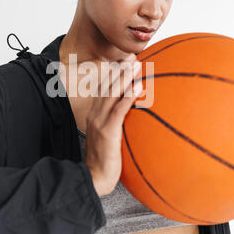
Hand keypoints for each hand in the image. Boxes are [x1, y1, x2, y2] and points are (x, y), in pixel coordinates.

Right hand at [85, 53, 142, 195]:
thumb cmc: (105, 161)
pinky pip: (119, 110)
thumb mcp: (109, 139)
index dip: (114, 75)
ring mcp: (99, 122)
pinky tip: (138, 86)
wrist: (95, 177)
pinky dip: (128, 96)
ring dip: (125, 77)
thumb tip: (131, 119)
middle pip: (107, 87)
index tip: (126, 62)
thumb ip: (116, 126)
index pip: (104, 90)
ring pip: (112, 94)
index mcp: (94, 115)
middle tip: (133, 56)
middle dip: (120, 70)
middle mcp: (95, 115)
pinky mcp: (107, 131)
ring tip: (136, 65)